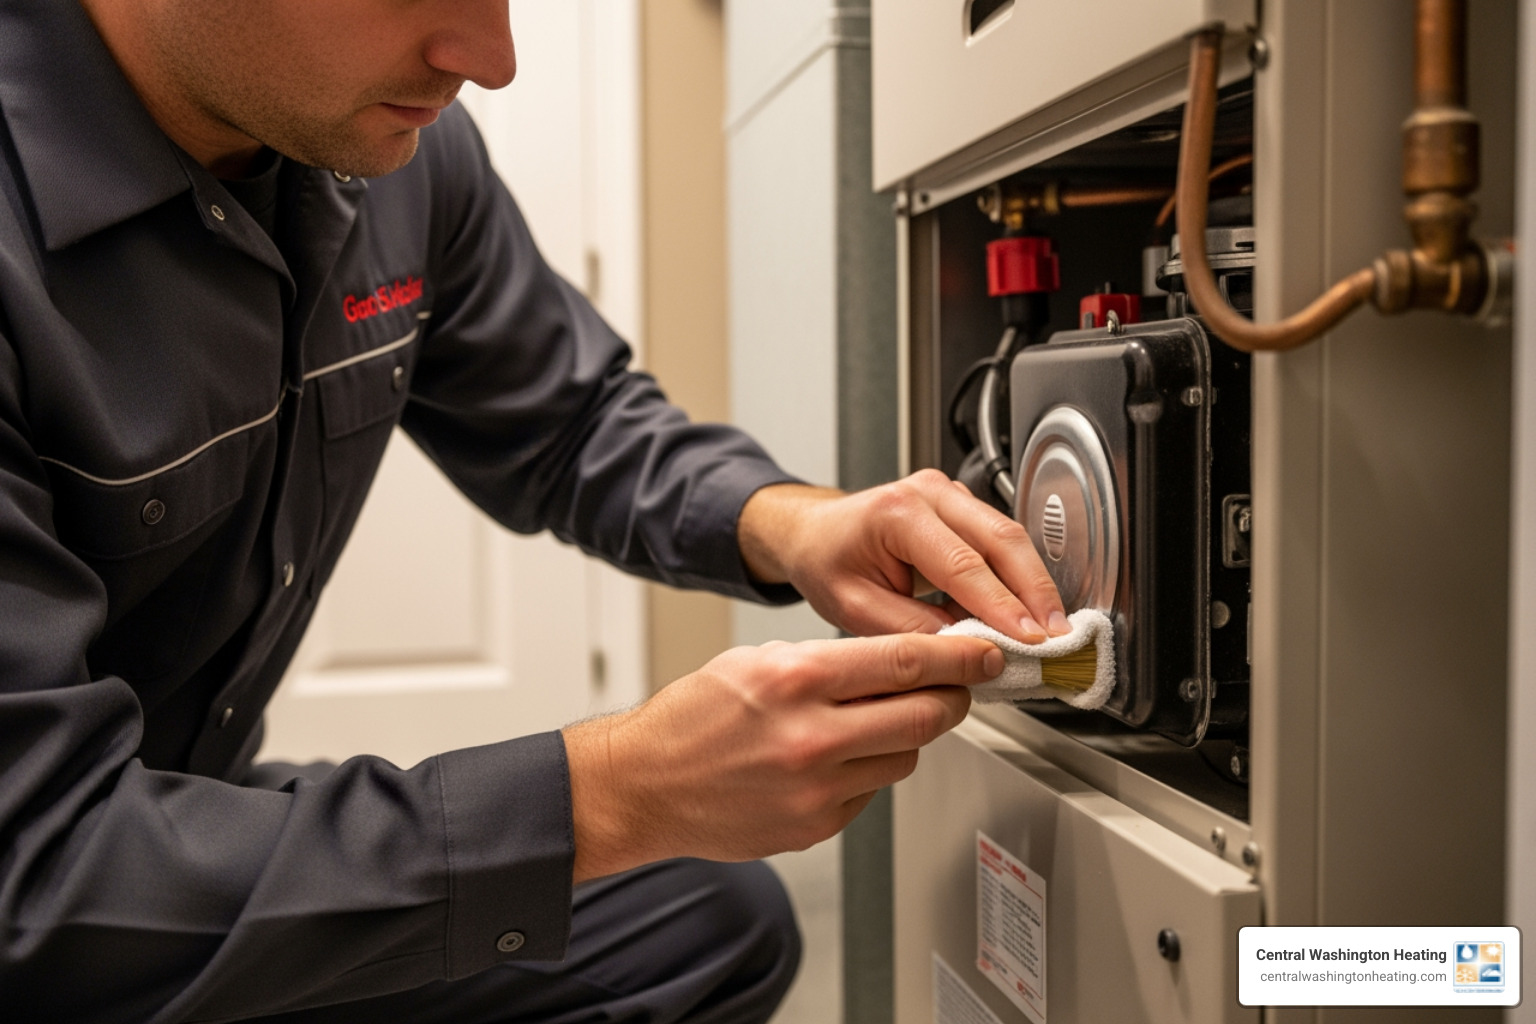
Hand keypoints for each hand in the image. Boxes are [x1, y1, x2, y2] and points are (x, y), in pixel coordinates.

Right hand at [562, 632, 1001, 880]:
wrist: (645, 785)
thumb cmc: (692, 719)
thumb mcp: (756, 662)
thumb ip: (828, 661)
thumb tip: (898, 660)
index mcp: (795, 680)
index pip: (905, 660)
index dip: (959, 654)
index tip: (986, 649)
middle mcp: (811, 736)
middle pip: (926, 714)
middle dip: (953, 696)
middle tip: (957, 685)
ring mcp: (817, 789)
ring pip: (905, 755)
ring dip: (906, 734)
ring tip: (869, 721)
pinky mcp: (817, 826)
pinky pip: (872, 791)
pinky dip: (867, 771)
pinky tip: (832, 760)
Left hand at [737, 470, 1066, 642]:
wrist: (814, 533)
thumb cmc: (826, 562)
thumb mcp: (854, 607)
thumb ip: (910, 629)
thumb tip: (965, 651)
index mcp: (897, 513)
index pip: (963, 564)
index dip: (1003, 607)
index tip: (1030, 641)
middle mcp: (930, 492)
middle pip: (1002, 539)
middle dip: (1036, 592)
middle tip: (1057, 637)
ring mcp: (950, 495)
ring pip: (1009, 537)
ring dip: (1034, 584)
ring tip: (1050, 631)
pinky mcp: (963, 508)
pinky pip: (1000, 540)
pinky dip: (1019, 576)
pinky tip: (1028, 612)